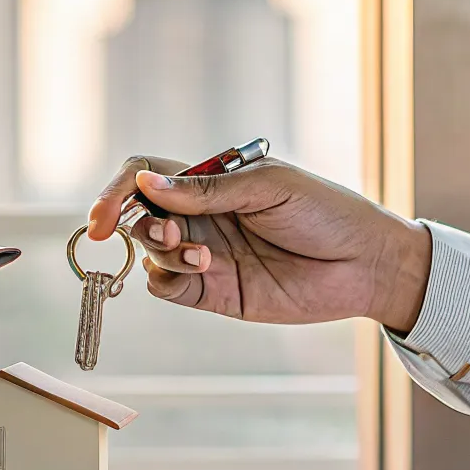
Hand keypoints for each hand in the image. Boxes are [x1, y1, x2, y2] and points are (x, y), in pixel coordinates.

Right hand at [84, 156, 432, 330]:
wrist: (365, 263)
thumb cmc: (325, 212)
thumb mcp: (267, 187)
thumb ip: (205, 191)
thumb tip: (144, 185)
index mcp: (211, 182)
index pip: (146, 177)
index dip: (118, 191)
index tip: (104, 215)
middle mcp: (201, 216)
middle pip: (140, 216)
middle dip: (137, 224)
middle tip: (169, 233)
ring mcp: (205, 254)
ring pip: (150, 253)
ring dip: (162, 251)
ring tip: (201, 255)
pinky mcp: (214, 292)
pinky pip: (167, 287)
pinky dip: (165, 280)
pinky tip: (199, 269)